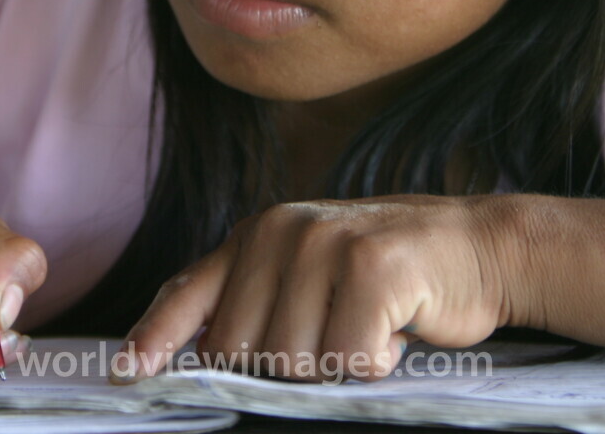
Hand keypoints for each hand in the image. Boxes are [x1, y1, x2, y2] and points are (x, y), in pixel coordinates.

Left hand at [115, 194, 536, 382]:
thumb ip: (253, 299)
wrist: (478, 245)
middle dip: (283, 365)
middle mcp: (283, 231)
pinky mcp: (371, 267)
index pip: (189, 291)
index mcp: (259, 233)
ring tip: (366, 325)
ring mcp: (326, 244)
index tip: (126, 373)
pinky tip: (395, 330)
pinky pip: (348, 356)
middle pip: (240, 349)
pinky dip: (375, 360)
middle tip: (332, 334)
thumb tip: (197, 351)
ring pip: (291, 361)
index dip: (153, 338)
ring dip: (334, 363)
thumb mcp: (309, 269)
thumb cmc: (390, 272)